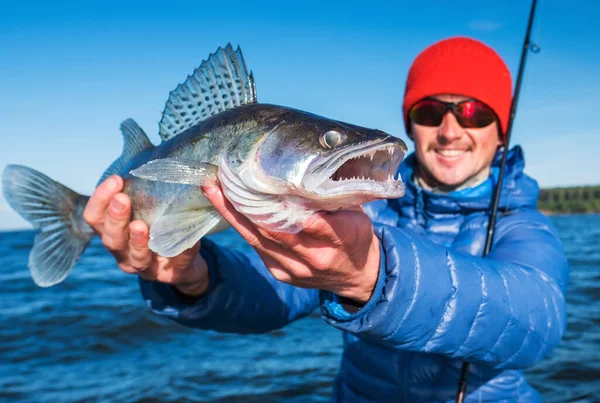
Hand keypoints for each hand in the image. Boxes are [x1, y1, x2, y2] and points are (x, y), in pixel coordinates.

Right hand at [83, 175, 209, 296]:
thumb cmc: (161, 223)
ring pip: (135, 258)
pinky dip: (181, 252)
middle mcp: (123, 251)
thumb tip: (132, 131)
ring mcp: (145, 267)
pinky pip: (174, 264)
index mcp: (114, 231)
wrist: (187, 259)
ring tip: (141, 227)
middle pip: (110, 239)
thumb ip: (142, 176)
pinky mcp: (169, 275)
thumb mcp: (150, 202)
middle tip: (123, 199)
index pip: (94, 217)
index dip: (100, 200)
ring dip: (137, 242)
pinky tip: (188, 242)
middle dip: (115, 218)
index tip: (115, 179)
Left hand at [202, 185, 379, 303]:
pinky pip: (256, 246)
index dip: (284, 203)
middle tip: (222, 177)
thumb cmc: (356, 236)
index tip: (259, 180)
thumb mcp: (357, 214)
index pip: (313, 220)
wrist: (357, 275)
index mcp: (341, 239)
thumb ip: (333, 197)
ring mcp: (294, 269)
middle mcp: (314, 258)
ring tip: (213, 188)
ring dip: (232, 213)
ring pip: (257, 239)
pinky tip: (227, 207)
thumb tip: (305, 171)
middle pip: (273, 229)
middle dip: (244, 203)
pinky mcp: (280, 273)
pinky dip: (241, 225)